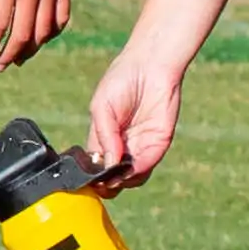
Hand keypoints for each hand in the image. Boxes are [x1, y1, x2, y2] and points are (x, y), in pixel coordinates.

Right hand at [83, 44, 184, 191]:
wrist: (151, 67)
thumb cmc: (121, 80)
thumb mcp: (102, 107)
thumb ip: (103, 135)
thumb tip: (107, 163)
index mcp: (104, 137)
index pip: (96, 165)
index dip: (92, 175)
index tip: (89, 177)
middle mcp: (122, 146)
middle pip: (114, 177)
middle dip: (107, 183)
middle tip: (103, 179)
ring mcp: (141, 146)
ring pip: (131, 178)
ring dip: (123, 180)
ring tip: (116, 174)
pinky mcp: (159, 144)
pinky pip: (148, 165)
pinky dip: (138, 171)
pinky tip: (129, 167)